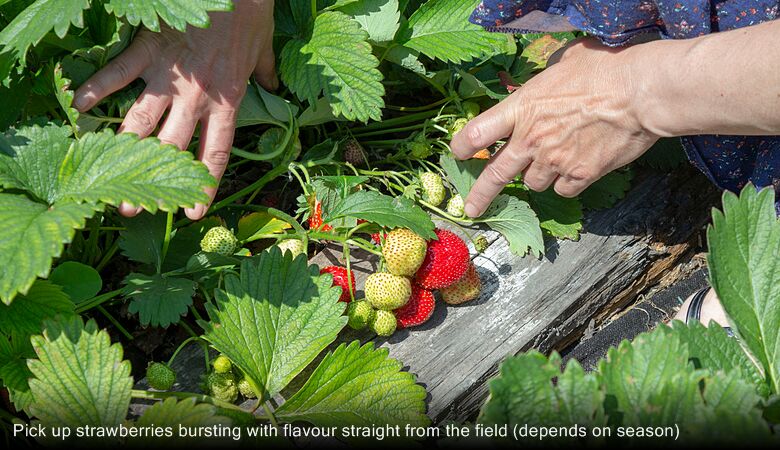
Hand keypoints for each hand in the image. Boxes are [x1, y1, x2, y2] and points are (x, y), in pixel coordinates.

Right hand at [73, 0, 276, 219]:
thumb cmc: (250, 13)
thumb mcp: (264, 47)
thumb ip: (265, 73)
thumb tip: (274, 88)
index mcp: (227, 101)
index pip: (215, 152)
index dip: (204, 185)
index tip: (194, 213)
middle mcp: (195, 97)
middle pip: (171, 148)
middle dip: (151, 182)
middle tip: (132, 211)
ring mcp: (168, 77)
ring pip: (140, 122)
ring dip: (122, 152)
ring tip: (106, 179)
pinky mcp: (147, 51)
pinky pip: (118, 73)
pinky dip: (96, 86)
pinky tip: (77, 105)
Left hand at [450, 38, 658, 217]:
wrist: (642, 92)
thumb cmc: (606, 67)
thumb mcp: (564, 61)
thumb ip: (543, 79)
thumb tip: (543, 81)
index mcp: (522, 107)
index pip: (477, 133)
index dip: (462, 146)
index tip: (458, 154)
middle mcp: (532, 138)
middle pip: (495, 174)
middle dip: (480, 195)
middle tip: (471, 209)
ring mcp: (555, 160)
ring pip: (534, 183)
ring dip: (538, 175)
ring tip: (554, 159)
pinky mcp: (580, 175)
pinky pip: (562, 190)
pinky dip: (566, 183)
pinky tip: (576, 170)